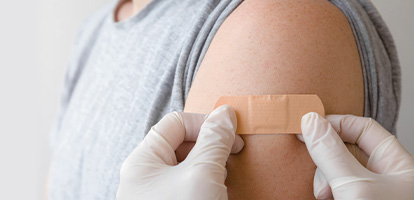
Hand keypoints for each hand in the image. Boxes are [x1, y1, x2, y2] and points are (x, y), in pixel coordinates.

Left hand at [116, 105, 243, 199]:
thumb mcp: (201, 174)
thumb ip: (213, 140)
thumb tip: (225, 113)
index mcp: (141, 162)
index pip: (175, 123)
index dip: (205, 123)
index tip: (231, 135)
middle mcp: (144, 177)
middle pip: (180, 144)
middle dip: (209, 147)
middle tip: (230, 158)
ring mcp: (155, 195)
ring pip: (186, 168)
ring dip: (209, 167)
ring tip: (223, 180)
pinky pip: (187, 186)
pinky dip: (204, 184)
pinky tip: (216, 193)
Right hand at [299, 113, 413, 198]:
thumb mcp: (354, 185)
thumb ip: (332, 153)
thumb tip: (311, 121)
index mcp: (398, 165)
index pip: (364, 128)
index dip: (336, 124)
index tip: (309, 127)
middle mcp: (385, 176)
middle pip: (347, 149)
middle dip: (326, 157)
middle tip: (315, 167)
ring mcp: (370, 192)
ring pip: (337, 170)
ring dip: (323, 178)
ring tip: (323, 194)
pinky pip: (335, 186)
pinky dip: (325, 188)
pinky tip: (324, 196)